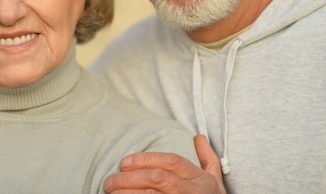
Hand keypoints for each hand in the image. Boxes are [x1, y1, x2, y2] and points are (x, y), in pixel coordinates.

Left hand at [103, 135, 225, 193]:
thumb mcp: (216, 182)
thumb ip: (207, 159)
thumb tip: (198, 137)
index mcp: (201, 179)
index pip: (171, 161)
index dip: (145, 159)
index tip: (124, 162)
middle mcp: (194, 192)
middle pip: (157, 178)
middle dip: (129, 178)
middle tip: (109, 181)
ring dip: (126, 193)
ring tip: (110, 192)